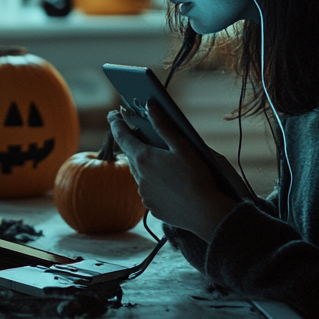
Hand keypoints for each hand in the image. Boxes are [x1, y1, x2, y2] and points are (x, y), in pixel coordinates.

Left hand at [108, 100, 238, 240]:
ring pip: (140, 174)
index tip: (113, 115)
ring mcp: (144, 194)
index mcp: (143, 158)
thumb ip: (163, 126)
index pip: (122, 137)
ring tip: (159, 162)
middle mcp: (139, 177)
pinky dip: (154, 184)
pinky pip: (148, 191)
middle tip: (139, 135)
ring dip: (145, 166)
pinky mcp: (151, 207)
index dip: (117, 124)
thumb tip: (149, 105)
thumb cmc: (196, 177)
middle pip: (131, 156)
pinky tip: (169, 184)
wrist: (205, 213)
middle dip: (134, 145)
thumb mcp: (182, 147)